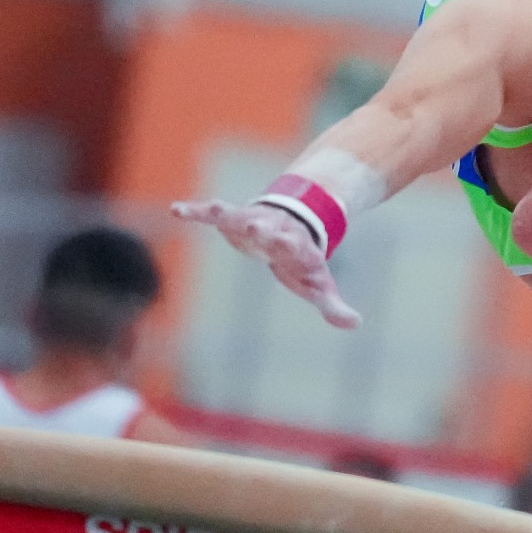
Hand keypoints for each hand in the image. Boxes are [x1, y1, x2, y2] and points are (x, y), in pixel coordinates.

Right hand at [171, 199, 361, 328]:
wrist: (296, 218)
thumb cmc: (303, 259)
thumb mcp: (318, 283)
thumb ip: (332, 304)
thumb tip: (355, 323)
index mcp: (299, 248)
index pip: (302, 251)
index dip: (302, 254)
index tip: (305, 258)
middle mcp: (276, 230)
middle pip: (271, 229)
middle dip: (265, 229)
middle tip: (259, 225)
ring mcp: (254, 220)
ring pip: (240, 215)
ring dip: (228, 214)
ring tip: (214, 209)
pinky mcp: (234, 217)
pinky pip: (212, 213)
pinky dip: (196, 212)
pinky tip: (176, 210)